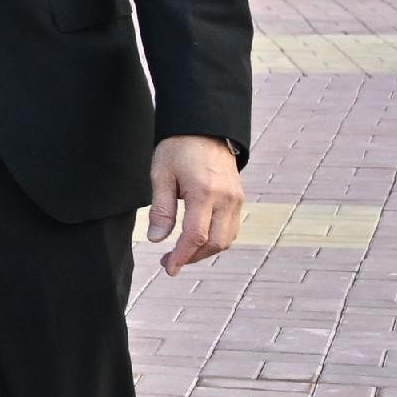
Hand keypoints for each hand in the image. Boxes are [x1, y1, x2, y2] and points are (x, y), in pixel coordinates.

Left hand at [147, 135, 243, 275]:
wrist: (205, 127)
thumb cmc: (178, 148)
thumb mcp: (161, 174)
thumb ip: (161, 208)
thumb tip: (157, 239)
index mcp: (204, 192)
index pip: (196, 235)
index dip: (182, 256)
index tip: (169, 269)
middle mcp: (226, 199)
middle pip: (215, 242)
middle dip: (193, 257)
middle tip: (170, 262)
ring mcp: (236, 199)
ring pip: (226, 238)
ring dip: (205, 251)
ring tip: (181, 254)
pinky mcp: (239, 198)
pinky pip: (231, 228)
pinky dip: (216, 239)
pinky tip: (198, 240)